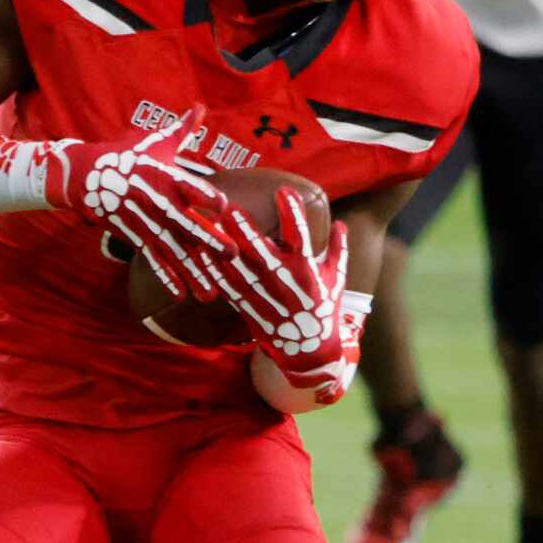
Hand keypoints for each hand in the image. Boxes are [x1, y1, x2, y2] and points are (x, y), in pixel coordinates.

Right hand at [43, 115, 232, 303]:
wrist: (85, 175)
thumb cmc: (128, 156)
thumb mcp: (155, 142)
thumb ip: (183, 129)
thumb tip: (201, 107)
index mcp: (164, 176)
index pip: (187, 186)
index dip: (205, 195)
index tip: (224, 205)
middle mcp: (156, 202)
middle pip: (186, 224)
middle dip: (209, 241)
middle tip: (233, 256)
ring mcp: (145, 223)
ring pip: (173, 250)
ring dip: (193, 272)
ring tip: (212, 292)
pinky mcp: (135, 237)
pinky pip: (153, 260)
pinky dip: (166, 277)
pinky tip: (181, 295)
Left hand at [206, 190, 351, 403]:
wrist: (308, 352)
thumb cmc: (323, 310)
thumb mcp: (337, 280)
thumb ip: (339, 250)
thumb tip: (341, 223)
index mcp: (308, 273)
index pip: (302, 238)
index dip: (293, 214)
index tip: (284, 190)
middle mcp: (286, 285)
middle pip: (263, 255)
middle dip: (247, 232)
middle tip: (231, 209)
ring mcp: (265, 299)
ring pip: (241, 272)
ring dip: (225, 251)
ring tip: (210, 228)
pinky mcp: (249, 310)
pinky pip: (229, 290)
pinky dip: (215, 274)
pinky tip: (202, 257)